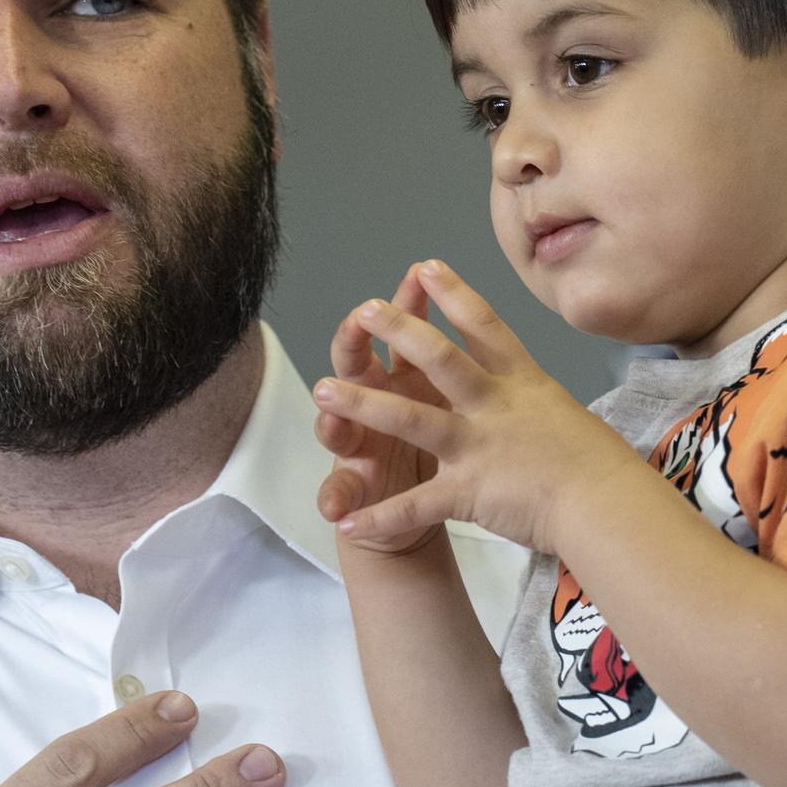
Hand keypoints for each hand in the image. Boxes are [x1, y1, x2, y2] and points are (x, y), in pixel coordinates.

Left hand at [311, 260, 619, 554]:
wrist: (608, 505)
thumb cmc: (598, 465)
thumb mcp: (566, 415)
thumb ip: (535, 402)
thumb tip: (530, 400)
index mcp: (522, 383)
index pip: (484, 326)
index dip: (453, 294)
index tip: (425, 266)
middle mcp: (495, 406)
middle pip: (440, 357)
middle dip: (399, 330)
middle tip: (364, 308)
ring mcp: (479, 446)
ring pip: (410, 418)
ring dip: (361, 405)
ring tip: (322, 391)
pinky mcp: (469, 491)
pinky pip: (415, 505)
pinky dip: (379, 516)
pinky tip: (344, 522)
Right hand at [315, 264, 450, 555]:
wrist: (428, 509)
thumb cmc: (441, 445)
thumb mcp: (446, 405)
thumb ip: (442, 363)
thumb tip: (461, 314)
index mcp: (404, 379)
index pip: (398, 331)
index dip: (405, 305)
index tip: (416, 277)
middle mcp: (372, 404)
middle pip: (356, 366)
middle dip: (355, 342)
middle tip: (359, 320)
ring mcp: (359, 446)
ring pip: (338, 426)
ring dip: (331, 415)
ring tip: (325, 406)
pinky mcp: (355, 487)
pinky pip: (341, 495)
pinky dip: (335, 501)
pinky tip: (333, 509)